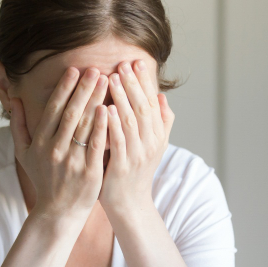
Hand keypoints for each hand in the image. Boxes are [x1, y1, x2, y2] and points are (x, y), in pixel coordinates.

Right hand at [10, 67, 109, 222]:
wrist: (57, 212)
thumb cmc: (43, 180)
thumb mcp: (24, 154)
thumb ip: (18, 126)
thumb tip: (14, 99)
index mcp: (41, 143)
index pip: (53, 110)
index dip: (64, 88)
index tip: (74, 70)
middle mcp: (55, 150)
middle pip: (71, 113)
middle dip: (83, 89)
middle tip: (95, 69)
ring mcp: (73, 162)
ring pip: (85, 126)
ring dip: (95, 101)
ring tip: (106, 82)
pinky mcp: (89, 172)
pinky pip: (96, 146)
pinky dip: (102, 127)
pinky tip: (109, 110)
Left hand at [100, 60, 175, 217]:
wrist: (129, 203)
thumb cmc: (135, 171)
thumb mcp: (152, 145)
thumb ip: (160, 122)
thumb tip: (162, 96)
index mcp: (157, 135)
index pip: (152, 103)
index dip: (144, 82)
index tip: (136, 63)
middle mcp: (150, 143)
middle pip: (142, 108)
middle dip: (132, 85)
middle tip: (122, 64)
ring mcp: (137, 155)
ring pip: (131, 122)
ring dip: (121, 98)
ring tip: (111, 78)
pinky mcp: (123, 167)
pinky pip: (118, 142)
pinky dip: (113, 125)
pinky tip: (105, 109)